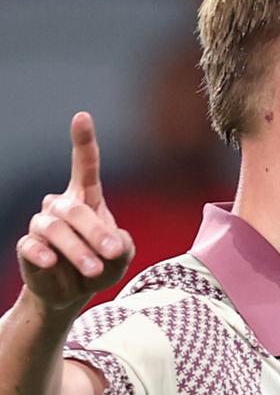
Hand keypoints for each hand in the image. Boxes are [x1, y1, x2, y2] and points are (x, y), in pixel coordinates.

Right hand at [16, 112, 134, 310]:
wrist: (73, 291)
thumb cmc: (102, 264)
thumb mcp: (121, 256)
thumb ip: (123, 245)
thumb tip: (112, 242)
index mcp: (87, 198)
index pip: (85, 165)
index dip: (83, 141)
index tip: (82, 116)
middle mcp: (62, 205)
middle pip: (75, 210)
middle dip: (96, 233)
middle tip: (112, 253)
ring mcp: (42, 225)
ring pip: (55, 229)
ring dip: (77, 250)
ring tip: (94, 269)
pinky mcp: (28, 247)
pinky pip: (30, 245)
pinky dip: (42, 254)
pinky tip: (51, 263)